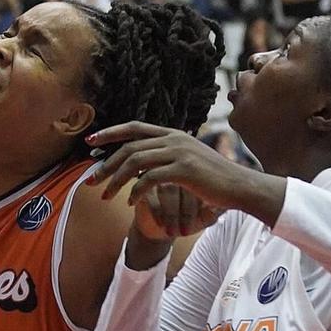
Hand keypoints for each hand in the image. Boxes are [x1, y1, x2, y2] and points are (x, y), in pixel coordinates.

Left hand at [93, 123, 245, 211]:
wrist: (240, 186)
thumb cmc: (212, 179)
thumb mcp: (187, 161)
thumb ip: (165, 158)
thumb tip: (139, 164)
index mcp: (173, 134)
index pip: (134, 127)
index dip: (110, 133)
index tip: (90, 141)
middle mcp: (174, 139)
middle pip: (129, 147)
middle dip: (106, 164)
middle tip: (91, 181)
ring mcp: (179, 152)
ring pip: (135, 162)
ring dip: (116, 180)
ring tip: (106, 196)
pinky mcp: (184, 170)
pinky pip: (150, 179)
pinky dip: (136, 191)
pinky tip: (130, 203)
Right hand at [133, 183, 221, 242]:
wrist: (159, 227)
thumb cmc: (184, 220)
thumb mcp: (200, 220)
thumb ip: (211, 215)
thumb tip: (215, 213)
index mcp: (196, 176)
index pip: (202, 187)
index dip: (201, 208)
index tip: (200, 226)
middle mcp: (178, 171)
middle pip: (185, 187)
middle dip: (186, 214)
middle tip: (185, 233)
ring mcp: (160, 175)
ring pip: (168, 191)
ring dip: (171, 215)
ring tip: (173, 232)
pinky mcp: (142, 183)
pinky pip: (152, 195)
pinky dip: (158, 212)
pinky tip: (161, 224)